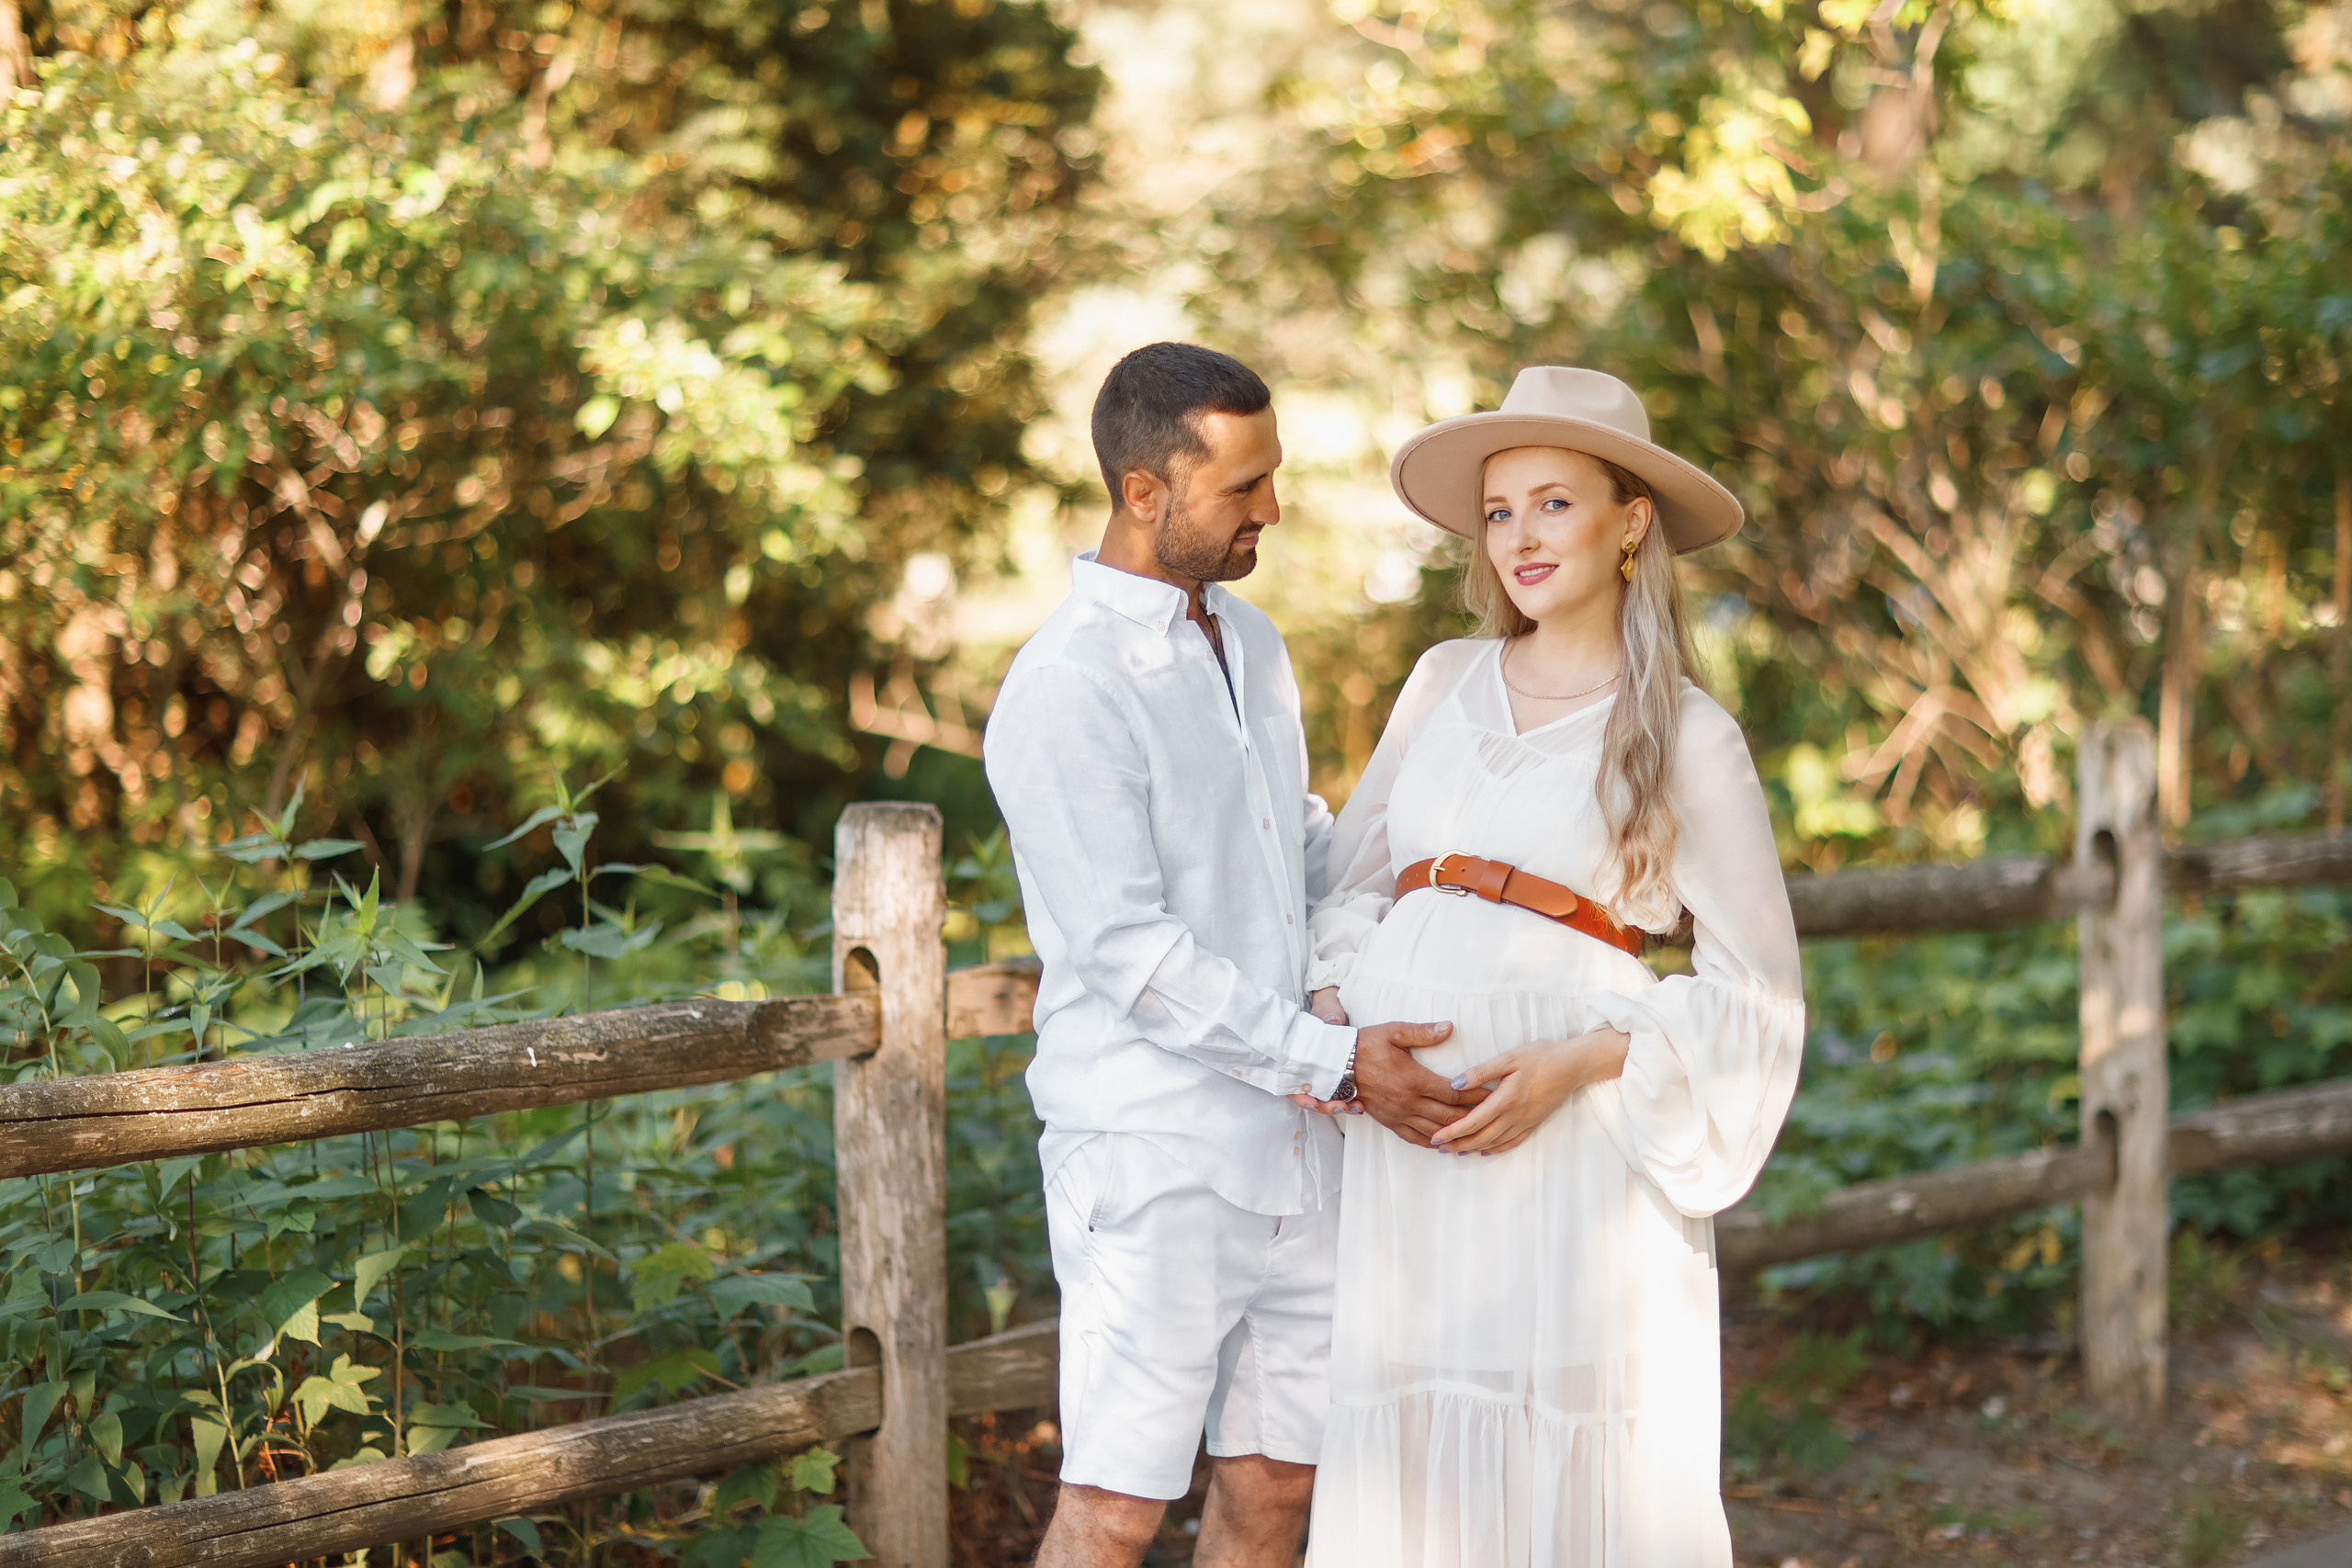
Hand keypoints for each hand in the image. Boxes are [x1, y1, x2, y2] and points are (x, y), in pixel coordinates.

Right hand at [1289, 988, 1360, 1114]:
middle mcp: (1308, 1072)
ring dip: (1338, 1107)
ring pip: (1325, 1101)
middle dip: (1325, 1107)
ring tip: (1356, 1107)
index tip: (1313, 1102)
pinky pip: (1339, 1097)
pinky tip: (1360, 1104)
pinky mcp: (1337, 1080)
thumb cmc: (1327, 1012)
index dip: (1301, 1097)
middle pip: (1309, 1099)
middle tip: (1341, 1107)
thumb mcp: (1327, 1011)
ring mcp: (1322, 1077)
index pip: (1293, 1085)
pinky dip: (1348, 1103)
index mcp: (1299, 1059)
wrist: (1337, 1013)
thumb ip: (1328, 1015)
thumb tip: (1333, 1021)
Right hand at [1352, 1020, 1481, 1147]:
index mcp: (1414, 1080)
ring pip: (1435, 1131)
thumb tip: (1449, 1027)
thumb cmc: (1367, 1045)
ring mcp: (1399, 1115)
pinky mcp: (1389, 1122)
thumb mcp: (1394, 1031)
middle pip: (1450, 1116)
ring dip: (1457, 1134)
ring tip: (1477, 1134)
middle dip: (1474, 1117)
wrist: (1338, 1064)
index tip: (1494, 1096)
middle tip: (1494, 1117)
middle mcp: (1409, 1102)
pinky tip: (1446, 1144)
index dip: (1476, 1096)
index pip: (1454, 1093)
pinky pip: (1415, 1138)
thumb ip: (1423, 1032)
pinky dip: (1433, 1143)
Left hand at [1427, 1028, 1629, 1155]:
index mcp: (1506, 1099)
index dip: (1452, 1132)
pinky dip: (1496, 1149)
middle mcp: (1515, 1116)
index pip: (1473, 1121)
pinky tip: (1485, 1150)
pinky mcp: (1534, 1122)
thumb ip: (1482, 1072)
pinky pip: (1512, 1142)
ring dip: (1473, 1148)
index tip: (1435, 1138)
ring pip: (1495, 1142)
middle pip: (1481, 1137)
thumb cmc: (1541, 1056)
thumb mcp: (1510, 1057)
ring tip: (1456, 1150)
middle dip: (1458, 1144)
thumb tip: (1455, 1084)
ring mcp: (1526, 1122)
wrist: (1574, 1066)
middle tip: (1439, 1147)